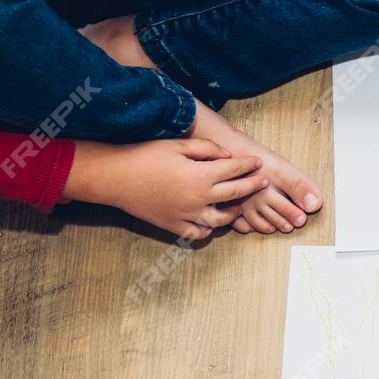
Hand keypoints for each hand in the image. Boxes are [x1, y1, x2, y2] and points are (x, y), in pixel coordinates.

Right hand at [63, 137, 266, 240]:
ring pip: (221, 219)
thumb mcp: (177, 145)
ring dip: (234, 213)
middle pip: (235, 194)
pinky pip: (198, 233)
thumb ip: (206, 149)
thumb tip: (228, 155)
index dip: (249, 165)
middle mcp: (199, 198)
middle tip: (263, 182)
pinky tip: (211, 223)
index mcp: (201, 175)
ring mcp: (187, 215)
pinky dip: (208, 230)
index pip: (235, 170)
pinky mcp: (173, 225)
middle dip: (253, 186)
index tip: (258, 163)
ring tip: (238, 206)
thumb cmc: (145, 156)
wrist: (116, 177)